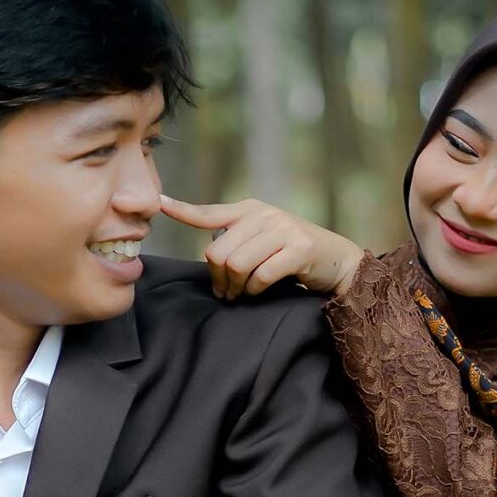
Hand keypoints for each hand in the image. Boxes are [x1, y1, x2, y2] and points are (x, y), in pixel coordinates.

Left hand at [162, 194, 368, 300]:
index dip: (182, 210)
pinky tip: (260, 291)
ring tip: (241, 293)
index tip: (159, 202)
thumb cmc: (293, 255)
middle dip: (219, 279)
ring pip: (237, 265)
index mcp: (250, 210)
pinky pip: (261, 275)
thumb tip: (212, 261)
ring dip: (236, 287)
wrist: (337, 261)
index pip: (209, 213)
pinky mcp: (299, 247)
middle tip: (227, 292)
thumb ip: (237, 242)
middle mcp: (264, 214)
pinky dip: (256, 290)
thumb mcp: (262, 240)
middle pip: (218, 253)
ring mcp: (283, 229)